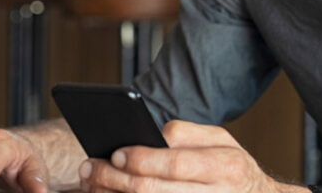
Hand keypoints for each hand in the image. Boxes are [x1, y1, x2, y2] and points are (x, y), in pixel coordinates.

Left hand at [78, 120, 291, 192]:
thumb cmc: (231, 169)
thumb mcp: (222, 141)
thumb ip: (187, 134)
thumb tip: (151, 137)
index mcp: (225, 167)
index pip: (175, 163)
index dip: (141, 159)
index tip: (115, 153)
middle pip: (153, 192)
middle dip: (114, 180)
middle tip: (89, 168)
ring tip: (91, 186)